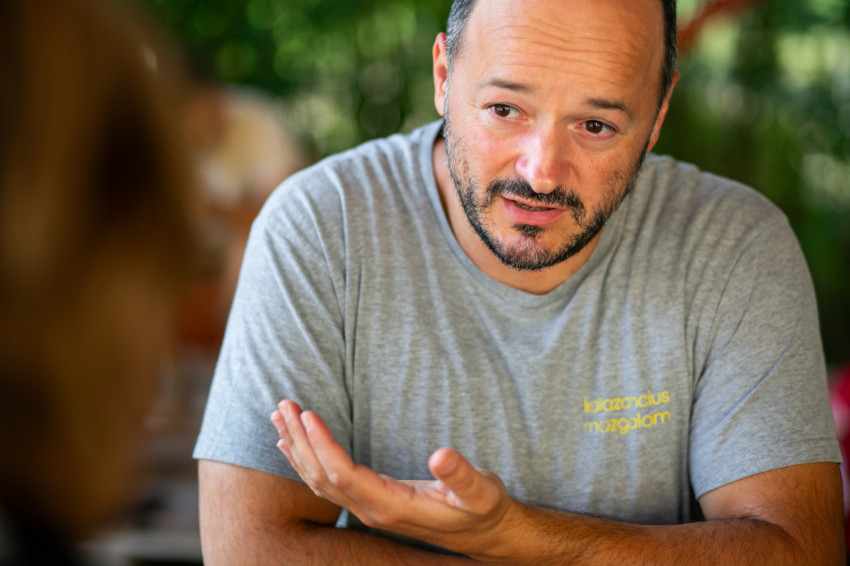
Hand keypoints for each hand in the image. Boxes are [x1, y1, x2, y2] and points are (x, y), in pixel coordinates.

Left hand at [270, 400, 513, 555]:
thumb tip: (442, 455)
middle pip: (321, 477)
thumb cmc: (482, 509)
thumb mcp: (481, 492)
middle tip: (282, 405)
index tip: (308, 415)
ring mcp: (368, 508)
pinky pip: (326, 484)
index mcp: (392, 507)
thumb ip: (462, 475)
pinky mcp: (369, 502)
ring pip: (318, 481)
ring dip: (297, 447)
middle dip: (300, 440)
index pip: (343, 475)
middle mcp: (373, 510)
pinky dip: (306, 460)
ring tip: (279, 416)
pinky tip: (293, 444)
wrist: (484, 534)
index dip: (323, 446)